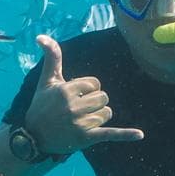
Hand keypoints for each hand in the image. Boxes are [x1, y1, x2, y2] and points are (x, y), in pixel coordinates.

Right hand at [24, 35, 143, 152]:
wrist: (34, 136)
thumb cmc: (41, 105)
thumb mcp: (47, 81)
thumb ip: (52, 57)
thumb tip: (41, 36)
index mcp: (66, 91)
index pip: (95, 83)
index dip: (88, 89)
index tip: (75, 96)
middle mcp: (74, 107)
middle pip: (103, 97)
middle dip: (95, 102)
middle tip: (78, 110)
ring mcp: (81, 124)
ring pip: (107, 113)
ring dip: (99, 116)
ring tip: (82, 121)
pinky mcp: (87, 138)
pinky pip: (110, 133)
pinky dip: (126, 135)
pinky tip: (140, 135)